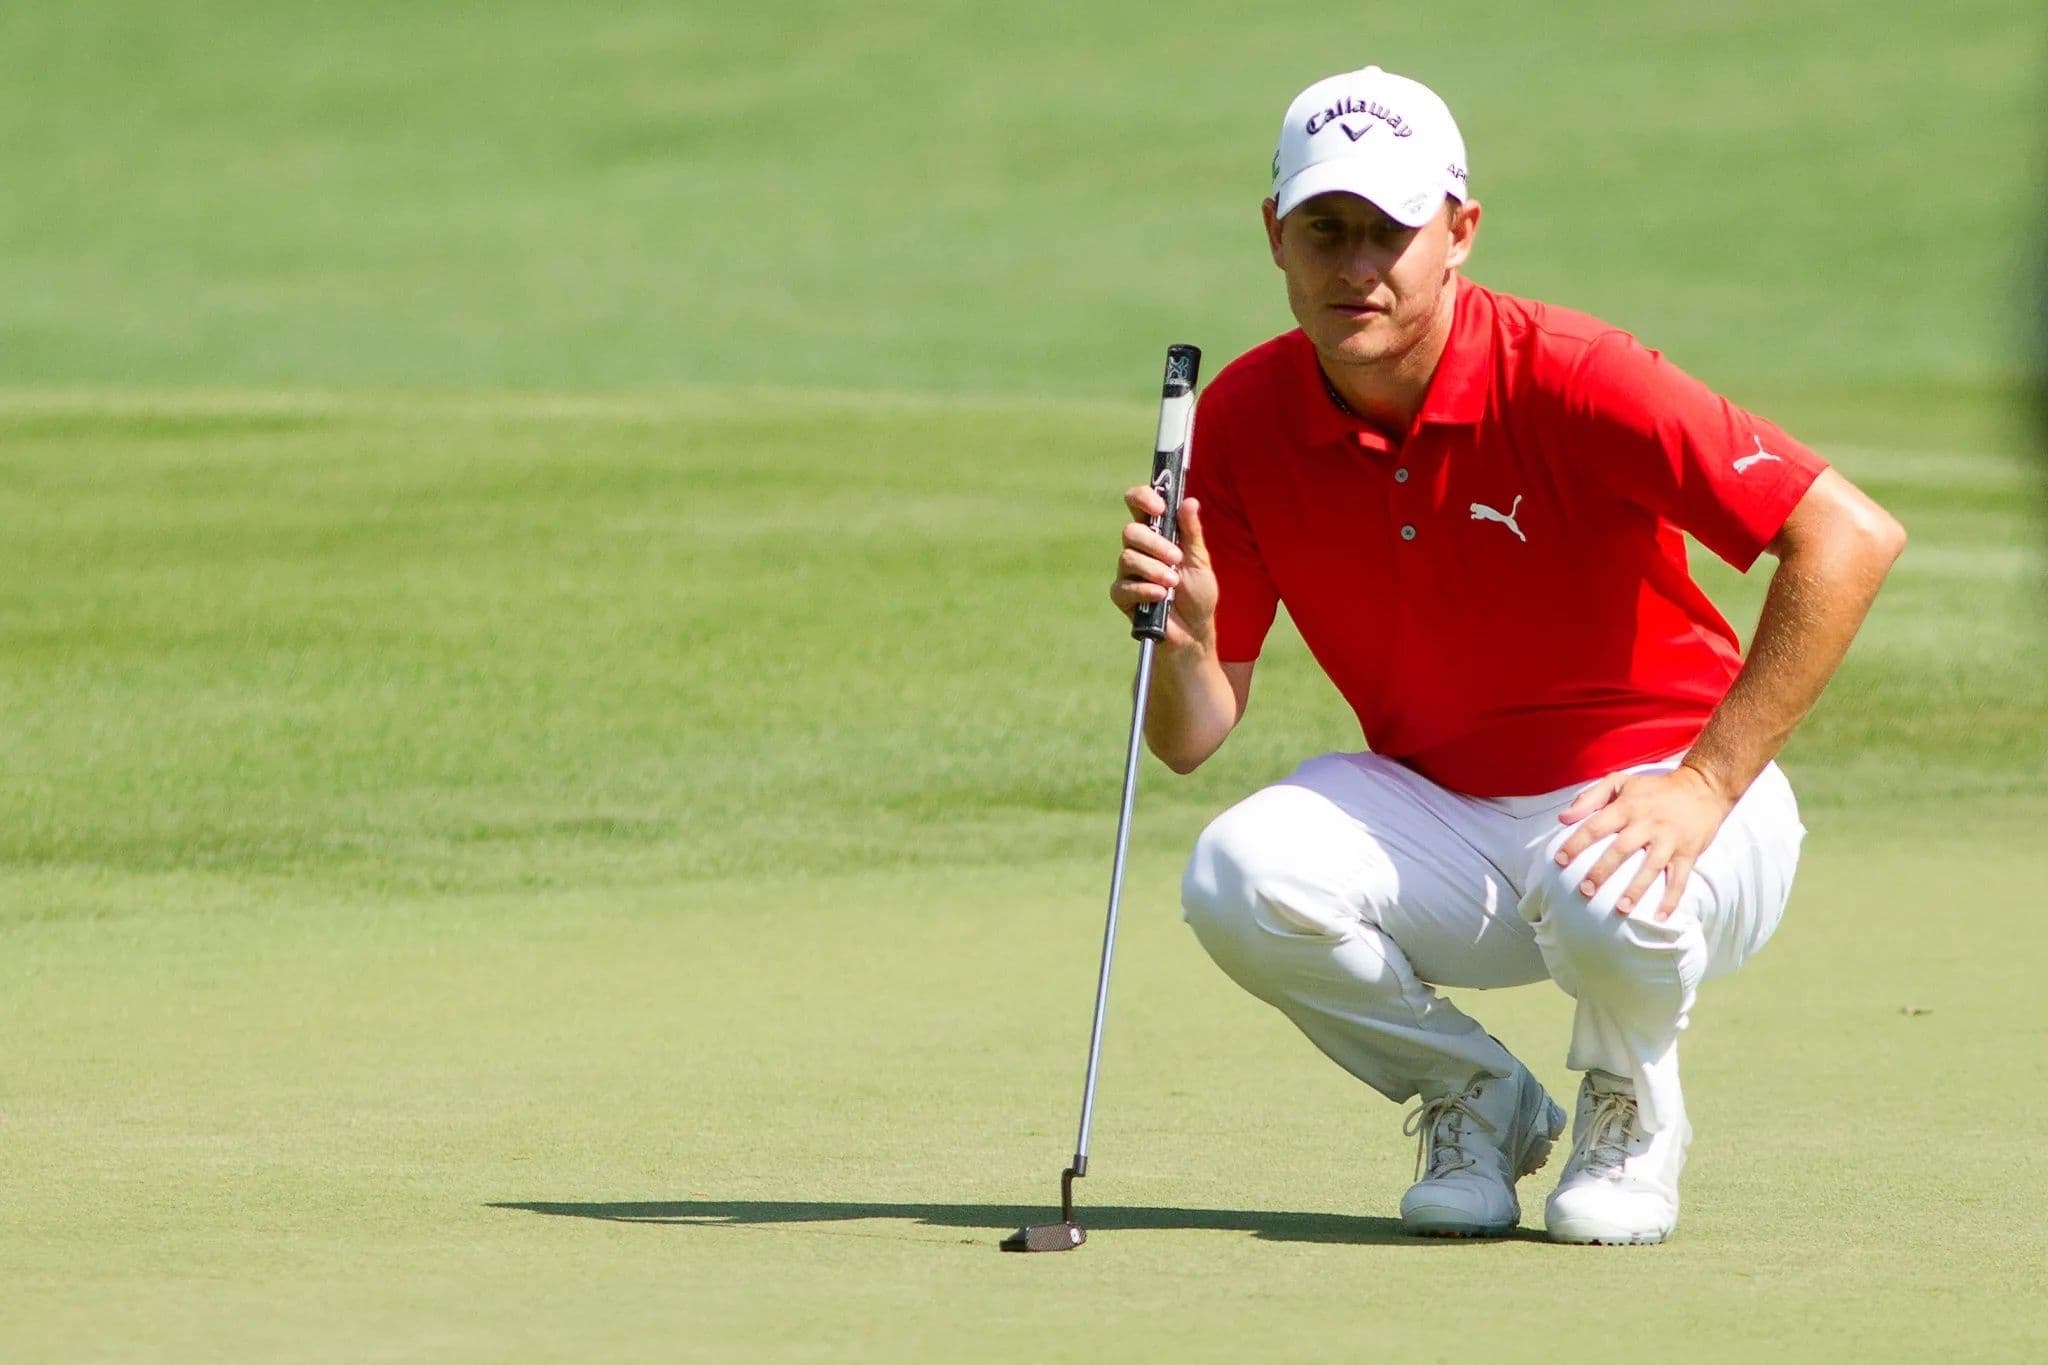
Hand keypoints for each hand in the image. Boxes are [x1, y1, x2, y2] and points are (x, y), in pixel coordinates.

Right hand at [1109, 489, 1218, 652]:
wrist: (1194, 631)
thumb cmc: (1198, 595)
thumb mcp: (1200, 561)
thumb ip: (1192, 532)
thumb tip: (1189, 501)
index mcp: (1156, 534)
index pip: (1138, 504)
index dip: (1143, 499)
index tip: (1160, 508)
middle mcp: (1138, 550)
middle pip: (1130, 531)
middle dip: (1155, 544)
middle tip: (1176, 559)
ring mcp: (1128, 573)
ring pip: (1127, 558)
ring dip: (1154, 570)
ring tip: (1173, 584)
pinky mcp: (1122, 596)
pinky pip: (1124, 586)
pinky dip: (1145, 590)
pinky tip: (1161, 597)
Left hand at [1553, 765, 1736, 919]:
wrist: (1703, 787)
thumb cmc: (1654, 788)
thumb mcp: (1620, 782)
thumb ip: (1589, 798)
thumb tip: (1562, 818)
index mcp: (1627, 807)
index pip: (1596, 826)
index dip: (1576, 843)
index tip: (1559, 861)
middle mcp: (1648, 824)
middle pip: (1621, 849)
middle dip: (1602, 870)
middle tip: (1585, 890)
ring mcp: (1669, 840)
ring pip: (1651, 867)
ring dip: (1636, 889)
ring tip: (1620, 909)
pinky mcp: (1688, 853)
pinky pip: (1680, 880)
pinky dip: (1671, 900)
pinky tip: (1660, 918)